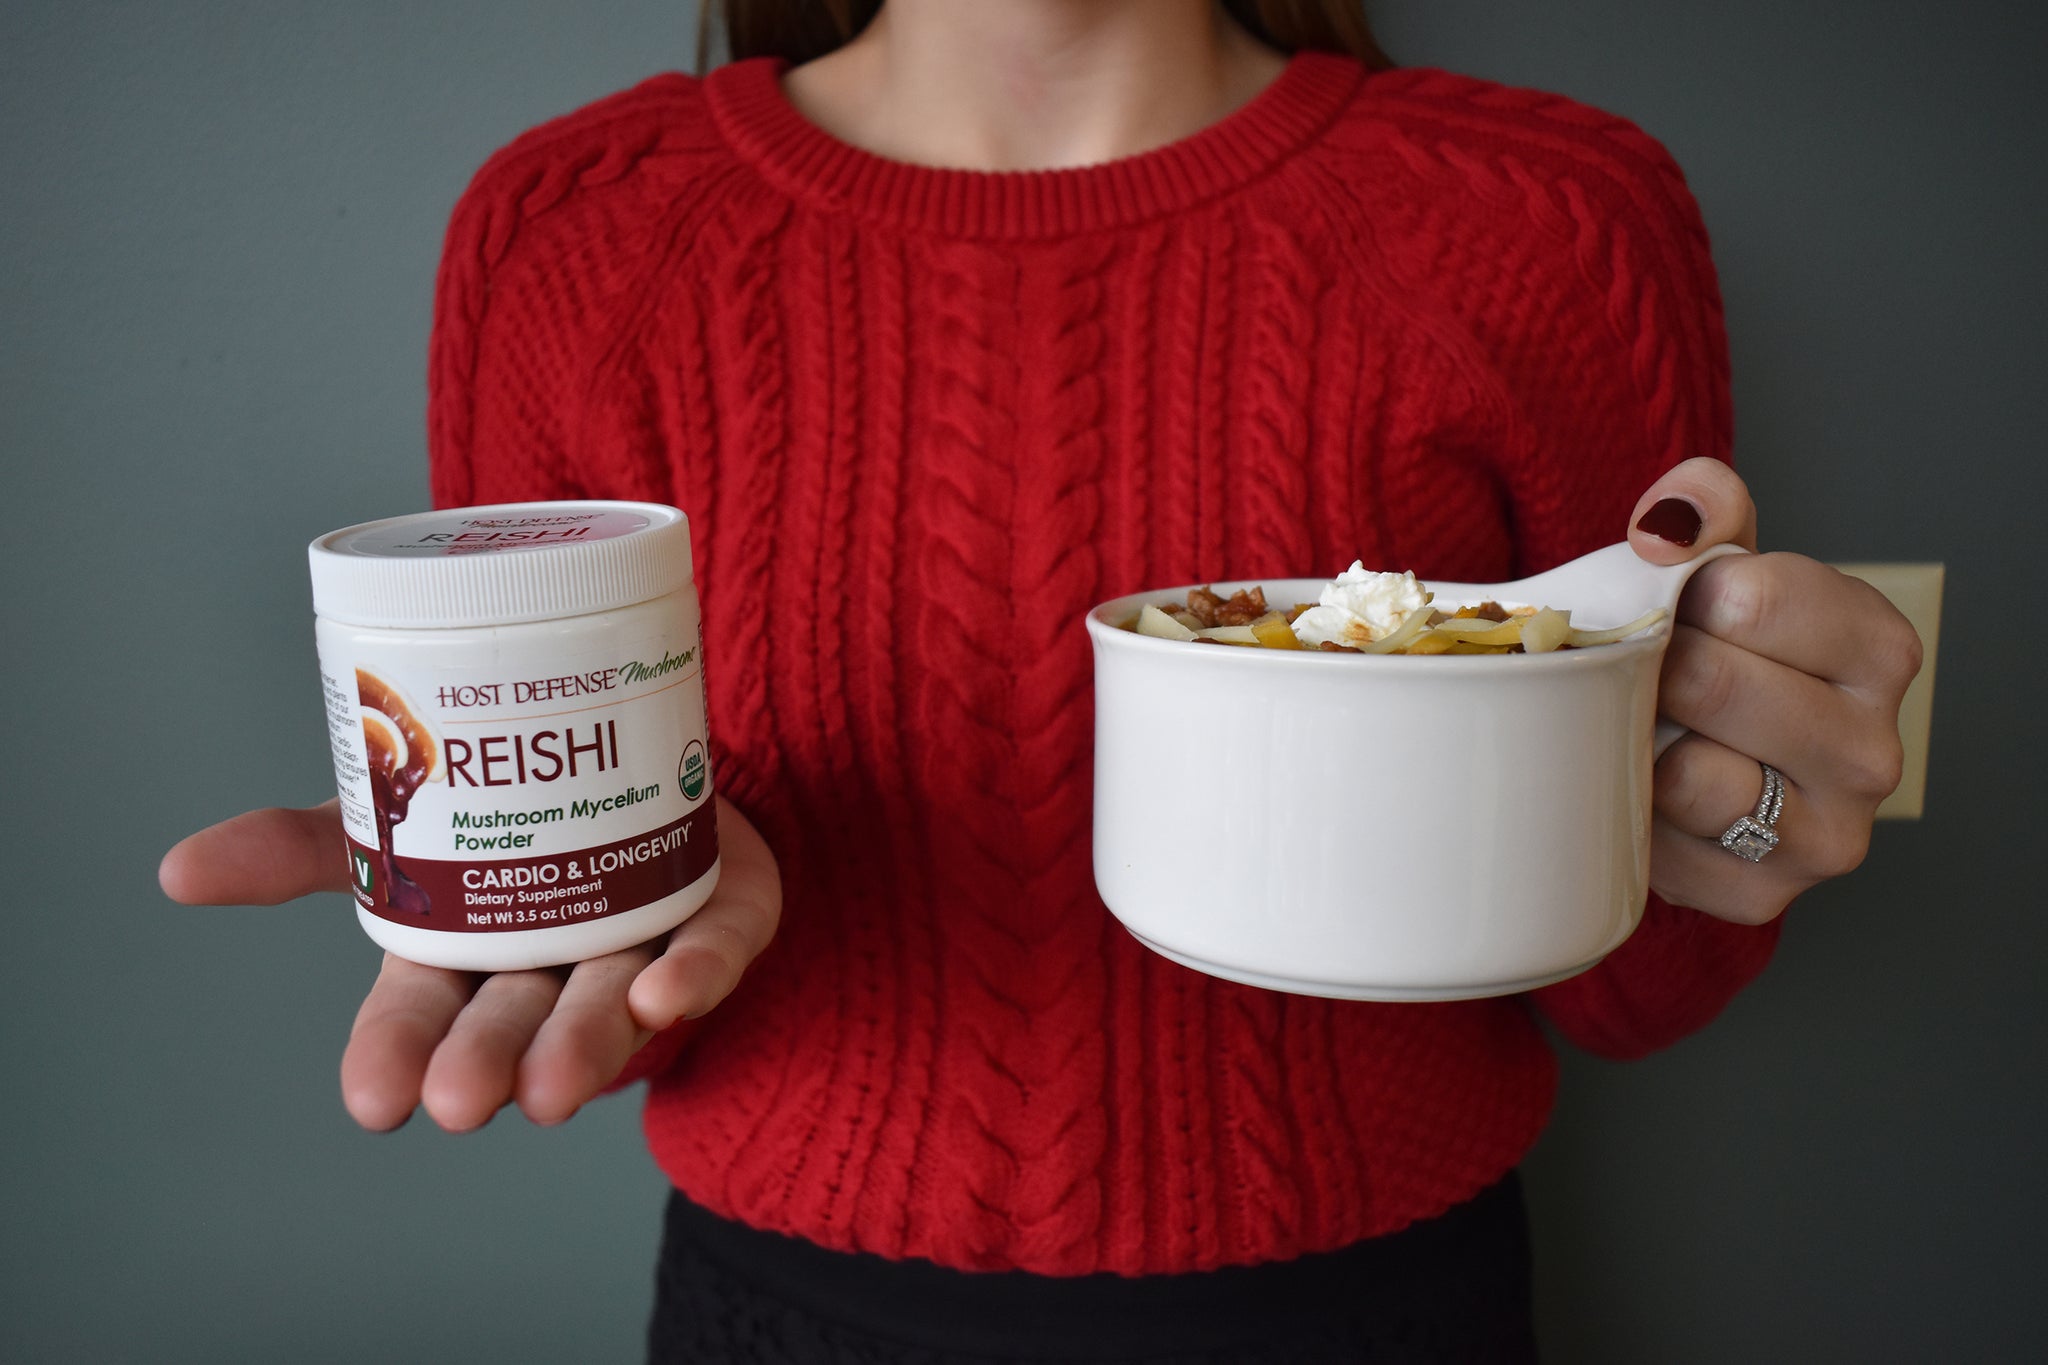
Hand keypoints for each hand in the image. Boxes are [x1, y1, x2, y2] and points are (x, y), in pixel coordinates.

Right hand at [159, 794, 778, 1131]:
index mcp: (468, 952)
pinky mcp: (724, 915)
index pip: (420, 1016)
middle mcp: (553, 965)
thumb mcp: (401, 818)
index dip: (395, 1056)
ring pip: (609, 1004)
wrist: (653, 754)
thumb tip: (175, 869)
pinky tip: (669, 993)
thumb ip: (308, 844)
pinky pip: (717, 947)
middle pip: (515, 1020)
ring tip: (554, 1090)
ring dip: (583, 1046)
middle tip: (460, 1103)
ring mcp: (642, 943)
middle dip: (486, 1061)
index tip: (373, 1102)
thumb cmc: (518, 815)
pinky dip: (695, 971)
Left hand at [1629, 459, 1921, 924]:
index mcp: (1878, 648)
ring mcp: (1827, 835)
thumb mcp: (1718, 560)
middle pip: (1711, 684)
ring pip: (1689, 776)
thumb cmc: (1715, 645)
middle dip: (1653, 669)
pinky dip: (1631, 813)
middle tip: (1645, 674)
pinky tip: (1648, 791)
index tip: (1676, 610)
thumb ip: (1700, 507)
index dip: (1680, 598)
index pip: (1749, 600)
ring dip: (1640, 744)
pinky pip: (1658, 847)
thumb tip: (1669, 526)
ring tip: (1649, 730)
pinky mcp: (1761, 896)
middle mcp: (1872, 750)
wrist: (1698, 746)